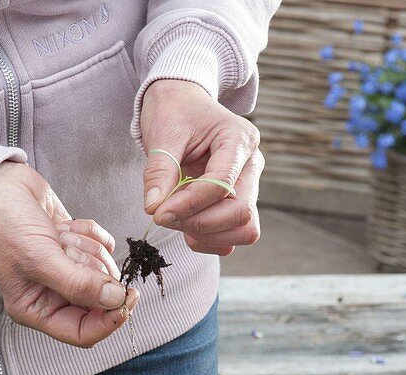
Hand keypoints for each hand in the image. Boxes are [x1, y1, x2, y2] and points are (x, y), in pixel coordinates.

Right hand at [0, 162, 137, 347]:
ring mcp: (68, 271)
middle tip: (70, 251)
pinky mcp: (78, 248)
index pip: (82, 333)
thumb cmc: (5, 226)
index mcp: (37, 310)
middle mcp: (54, 295)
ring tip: (60, 236)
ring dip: (88, 249)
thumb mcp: (40, 260)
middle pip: (100, 300)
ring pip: (105, 271)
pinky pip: (105, 247)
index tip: (126, 298)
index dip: (109, 320)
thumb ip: (79, 285)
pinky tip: (67, 226)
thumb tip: (115, 300)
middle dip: (92, 271)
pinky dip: (91, 233)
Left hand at [139, 79, 263, 255]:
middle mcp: (251, 164)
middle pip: (241, 212)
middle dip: (200, 223)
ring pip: (244, 229)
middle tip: (166, 217)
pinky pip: (235, 235)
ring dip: (208, 235)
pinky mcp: (239, 201)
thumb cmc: (174, 112)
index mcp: (239, 139)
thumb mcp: (162, 134)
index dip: (188, 205)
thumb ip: (159, 171)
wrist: (181, 103)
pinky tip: (187, 225)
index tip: (158, 213)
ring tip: (177, 221)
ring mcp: (249, 185)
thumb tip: (154, 208)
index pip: (221, 184)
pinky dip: (211, 239)